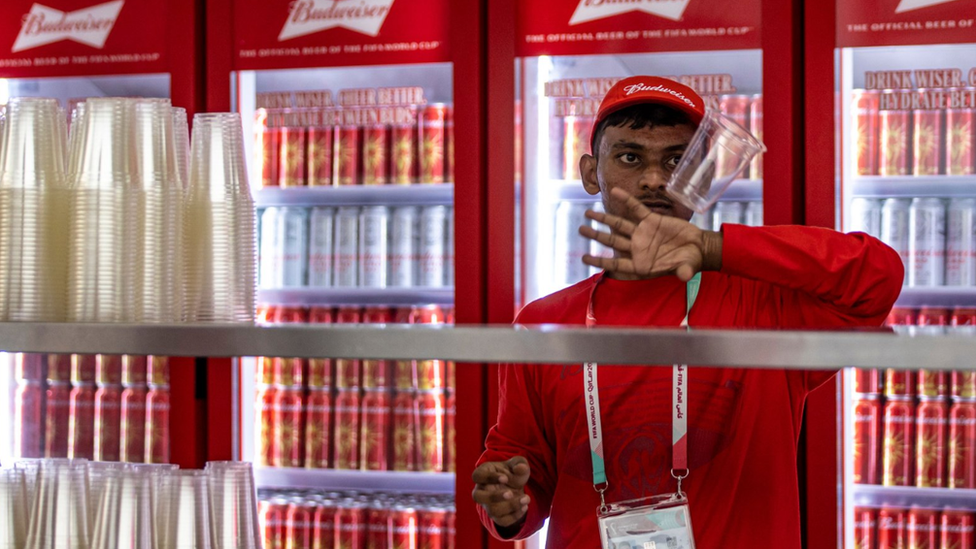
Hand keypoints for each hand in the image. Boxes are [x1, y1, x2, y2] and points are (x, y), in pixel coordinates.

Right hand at [471, 456, 531, 530]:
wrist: (515, 487)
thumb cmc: (512, 472)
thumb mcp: (518, 464)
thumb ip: (519, 463)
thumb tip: (521, 468)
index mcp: (482, 473)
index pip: (477, 476)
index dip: (489, 478)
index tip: (505, 478)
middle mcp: (481, 490)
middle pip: (477, 497)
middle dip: (494, 497)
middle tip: (510, 493)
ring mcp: (487, 505)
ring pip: (492, 511)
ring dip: (511, 506)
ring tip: (526, 498)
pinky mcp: (495, 516)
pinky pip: (502, 521)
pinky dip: (515, 516)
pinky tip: (524, 507)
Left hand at [580, 188, 721, 280]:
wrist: (699, 247)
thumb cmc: (690, 261)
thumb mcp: (687, 267)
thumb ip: (682, 271)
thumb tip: (683, 276)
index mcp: (641, 263)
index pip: (616, 263)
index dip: (600, 261)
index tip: (584, 259)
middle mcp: (638, 248)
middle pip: (612, 241)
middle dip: (596, 236)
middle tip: (581, 229)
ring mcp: (643, 233)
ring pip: (619, 224)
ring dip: (604, 218)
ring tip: (588, 213)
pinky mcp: (651, 220)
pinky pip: (636, 208)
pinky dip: (626, 200)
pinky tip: (615, 191)